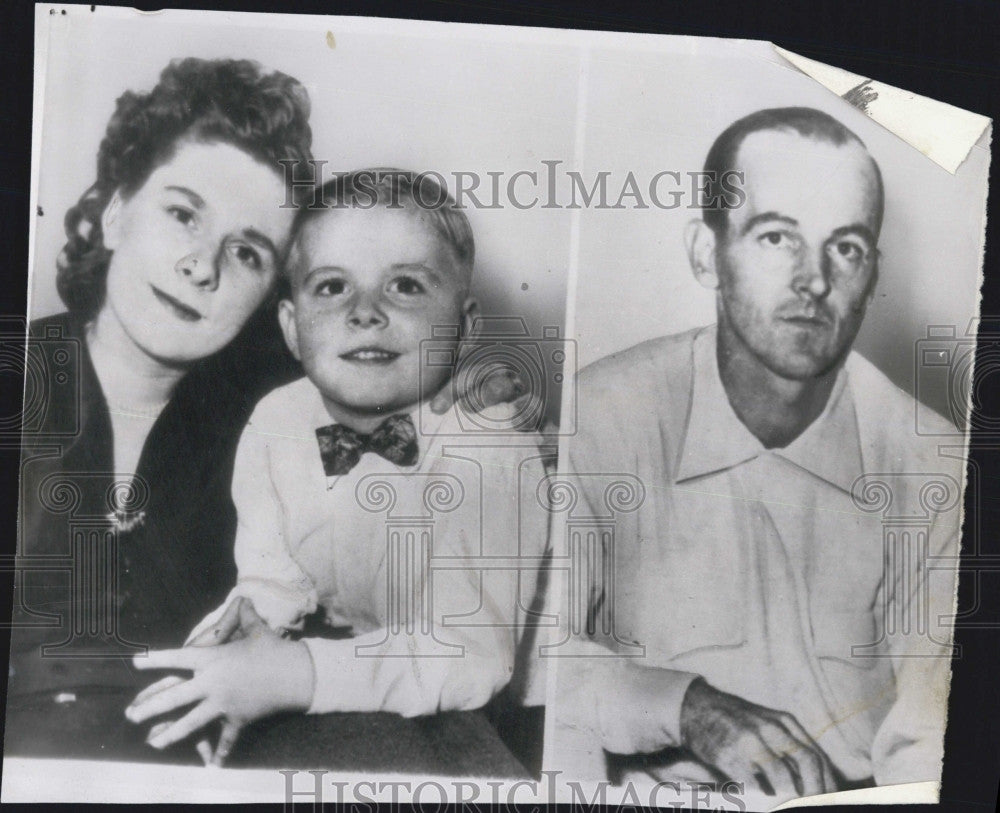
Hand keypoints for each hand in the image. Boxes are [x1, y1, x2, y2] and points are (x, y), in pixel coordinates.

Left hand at [126, 598, 313, 763]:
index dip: (155, 659)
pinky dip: (220, 753)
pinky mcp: (237, 719)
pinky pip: (226, 738)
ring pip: (191, 722)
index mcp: (213, 659)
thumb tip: (244, 598)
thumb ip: (246, 616)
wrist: (296, 674)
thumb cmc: (274, 649)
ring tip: (153, 742)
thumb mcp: (257, 630)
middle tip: (130, 714)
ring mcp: (223, 704)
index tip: (135, 663)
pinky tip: (212, 766)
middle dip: (150, 707)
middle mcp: (212, 683)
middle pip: (175, 697)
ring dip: (171, 734)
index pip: (178, 658)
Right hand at [680, 678, 837, 801]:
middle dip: (815, 792)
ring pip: (783, 776)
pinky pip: (753, 784)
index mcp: (784, 722)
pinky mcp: (730, 754)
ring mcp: (750, 740)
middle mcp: (771, 728)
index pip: (817, 756)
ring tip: (788, 806)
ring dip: (790, 798)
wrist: (695, 708)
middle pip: (807, 762)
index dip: (827, 783)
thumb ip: (788, 747)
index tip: (830, 801)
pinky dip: (763, 799)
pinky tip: (764, 803)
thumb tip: (813, 783)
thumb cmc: (735, 721)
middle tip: (812, 806)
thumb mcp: (767, 724)